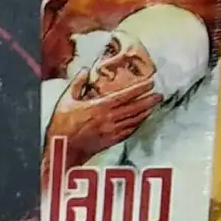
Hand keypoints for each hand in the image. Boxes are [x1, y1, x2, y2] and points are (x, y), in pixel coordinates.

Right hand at [42, 71, 158, 167]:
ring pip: (134, 120)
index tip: (151, 83)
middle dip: (149, 101)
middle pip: (135, 108)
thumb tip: (85, 70)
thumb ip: (77, 84)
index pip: (125, 95)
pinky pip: (128, 132)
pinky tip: (141, 121)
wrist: (62, 150)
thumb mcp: (66, 101)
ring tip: (153, 106)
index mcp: (100, 107)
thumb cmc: (61, 126)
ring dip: (145, 113)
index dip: (140, 88)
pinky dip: (137, 125)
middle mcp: (109, 119)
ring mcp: (111, 131)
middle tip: (159, 95)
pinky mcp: (110, 141)